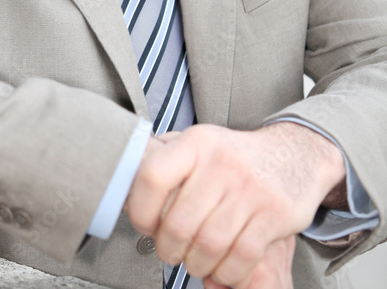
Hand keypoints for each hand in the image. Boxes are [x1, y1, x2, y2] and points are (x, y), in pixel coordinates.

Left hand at [124, 121, 344, 286]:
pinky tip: (221, 267)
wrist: (295, 154)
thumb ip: (163, 157)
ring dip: (196, 265)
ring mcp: (250, 189)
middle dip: (169, 249)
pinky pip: (240, 257)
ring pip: (208, 245)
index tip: (145, 225)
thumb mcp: (199, 143)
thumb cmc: (234, 156)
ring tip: (194, 262)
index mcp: (196, 143)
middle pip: (179, 223)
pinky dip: (226, 272)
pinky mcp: (274, 214)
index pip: (152, 177)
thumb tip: (121, 179)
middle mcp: (221, 163)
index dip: (141, 210)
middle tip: (171, 252)